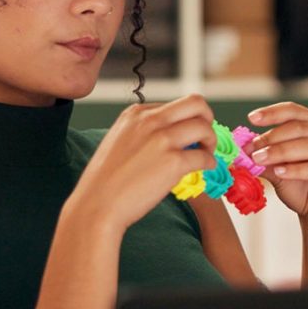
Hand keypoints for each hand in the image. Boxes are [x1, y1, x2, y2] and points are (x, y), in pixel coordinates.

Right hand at [73, 94, 216, 234]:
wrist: (97, 205)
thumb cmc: (105, 182)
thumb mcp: (119, 142)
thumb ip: (143, 133)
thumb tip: (171, 137)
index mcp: (136, 113)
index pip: (175, 104)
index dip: (186, 120)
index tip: (187, 136)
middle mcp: (150, 120)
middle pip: (196, 103)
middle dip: (207, 118)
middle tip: (205, 137)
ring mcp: (163, 139)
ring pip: (204, 127)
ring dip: (210, 141)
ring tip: (205, 155)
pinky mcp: (174, 162)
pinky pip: (204, 157)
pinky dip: (209, 163)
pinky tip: (204, 170)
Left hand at [246, 102, 307, 238]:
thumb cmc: (300, 188)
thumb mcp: (276, 168)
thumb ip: (263, 156)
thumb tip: (242, 145)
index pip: (295, 111)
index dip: (273, 113)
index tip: (252, 118)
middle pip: (301, 128)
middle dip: (273, 137)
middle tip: (252, 149)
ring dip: (281, 152)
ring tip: (260, 159)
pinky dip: (297, 170)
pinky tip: (279, 172)